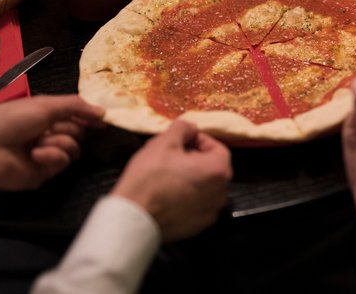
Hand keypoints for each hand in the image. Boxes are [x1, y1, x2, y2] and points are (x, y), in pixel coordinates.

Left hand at [0, 95, 104, 199]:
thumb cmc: (12, 120)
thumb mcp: (45, 104)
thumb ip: (76, 106)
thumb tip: (104, 112)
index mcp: (47, 116)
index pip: (76, 117)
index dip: (89, 118)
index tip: (103, 120)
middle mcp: (49, 134)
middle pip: (79, 133)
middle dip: (69, 129)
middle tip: (52, 128)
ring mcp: (48, 154)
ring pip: (74, 149)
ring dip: (60, 142)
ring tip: (40, 142)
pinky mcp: (45, 172)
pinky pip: (63, 162)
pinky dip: (52, 155)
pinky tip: (36, 154)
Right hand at [111, 120, 231, 242]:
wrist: (134, 218)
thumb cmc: (150, 176)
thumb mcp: (164, 142)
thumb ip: (183, 128)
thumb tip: (191, 128)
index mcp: (218, 170)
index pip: (218, 148)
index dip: (200, 140)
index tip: (183, 139)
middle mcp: (221, 193)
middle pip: (213, 168)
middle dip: (196, 158)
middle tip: (173, 155)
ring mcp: (210, 212)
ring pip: (206, 187)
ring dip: (193, 177)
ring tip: (169, 174)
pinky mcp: (198, 227)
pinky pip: (198, 205)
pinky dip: (188, 197)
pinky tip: (169, 194)